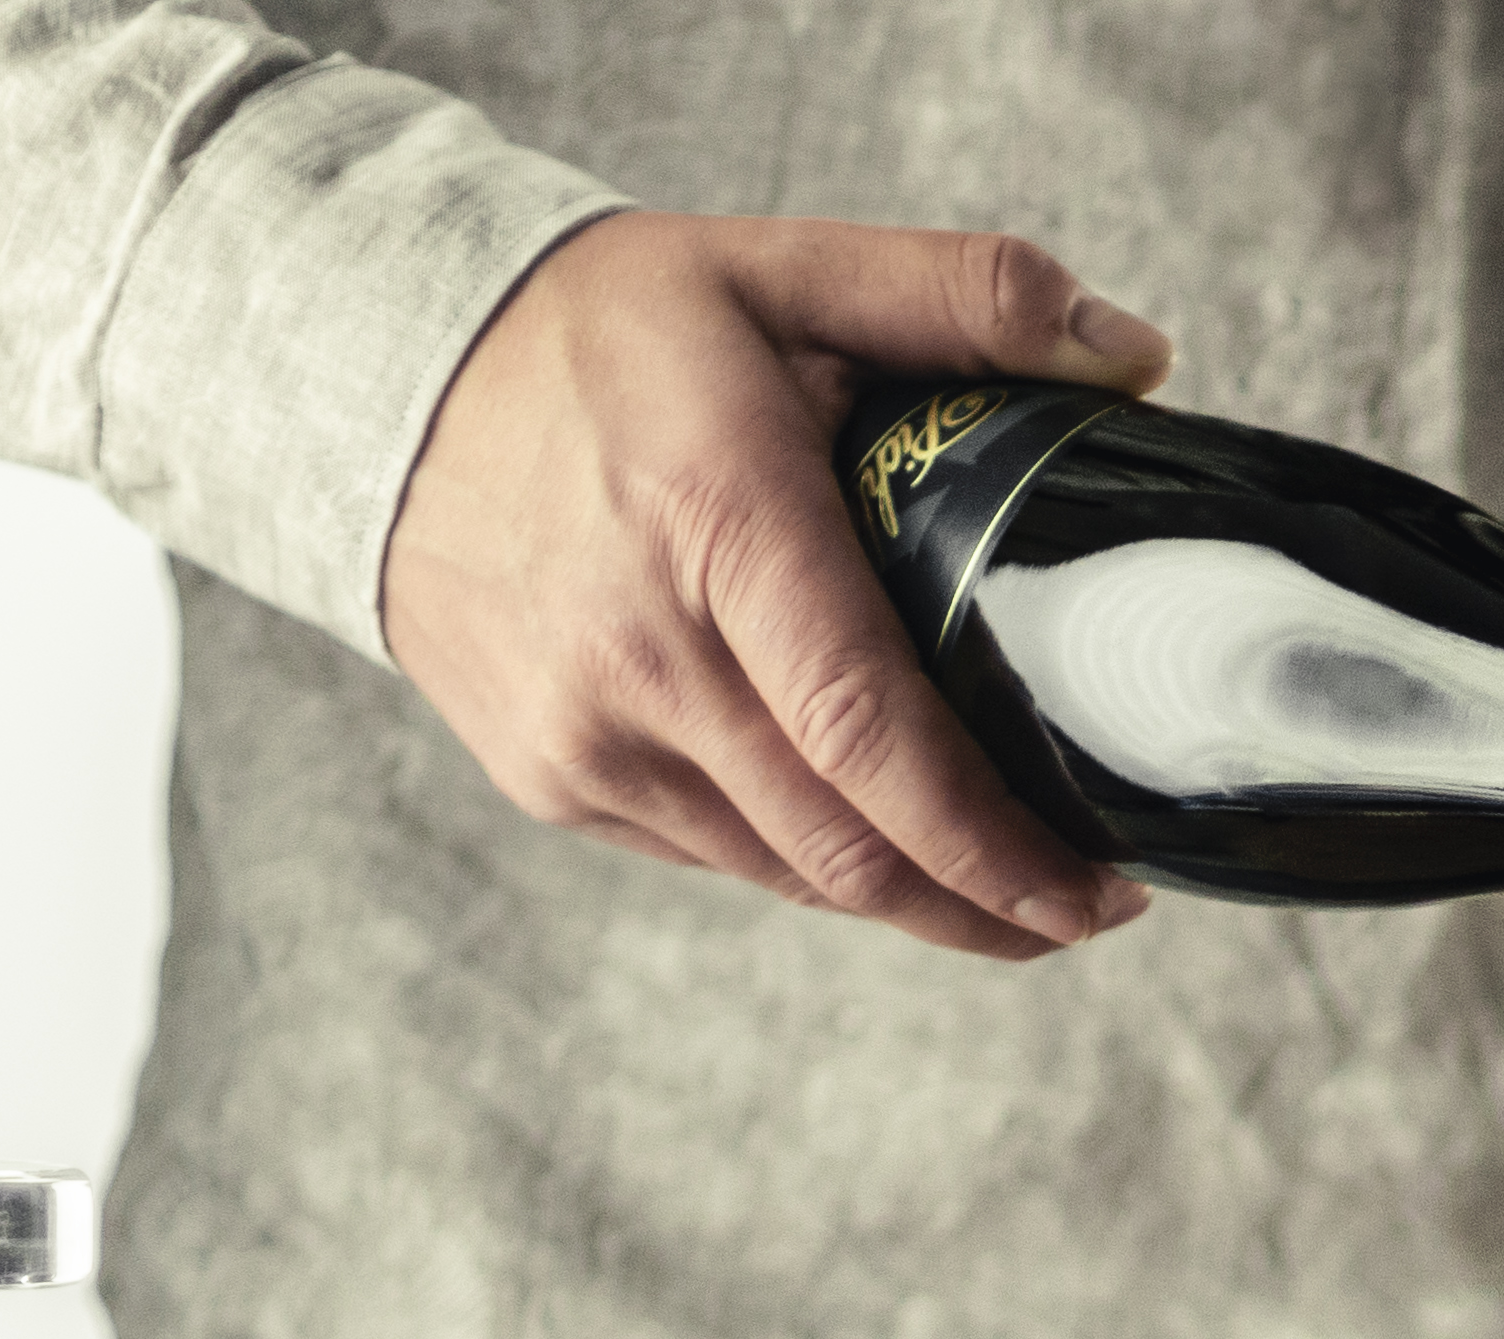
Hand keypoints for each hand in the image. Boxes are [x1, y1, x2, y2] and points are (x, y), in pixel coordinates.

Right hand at [379, 212, 1172, 961]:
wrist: (364, 374)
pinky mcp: (551, 777)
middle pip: (847, 847)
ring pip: (789, 872)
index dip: (992, 843)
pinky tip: (877, 837)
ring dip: (910, 901)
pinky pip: (718, 857)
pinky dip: (813, 863)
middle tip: (1085, 906)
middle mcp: (640, 656)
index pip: (870, 733)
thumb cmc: (595, 330)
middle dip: (987, 906)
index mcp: (716, 528)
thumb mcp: (780, 267)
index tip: (1095, 892)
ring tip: (1007, 886)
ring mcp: (583, 734)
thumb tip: (1139, 357)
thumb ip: (967, 294)